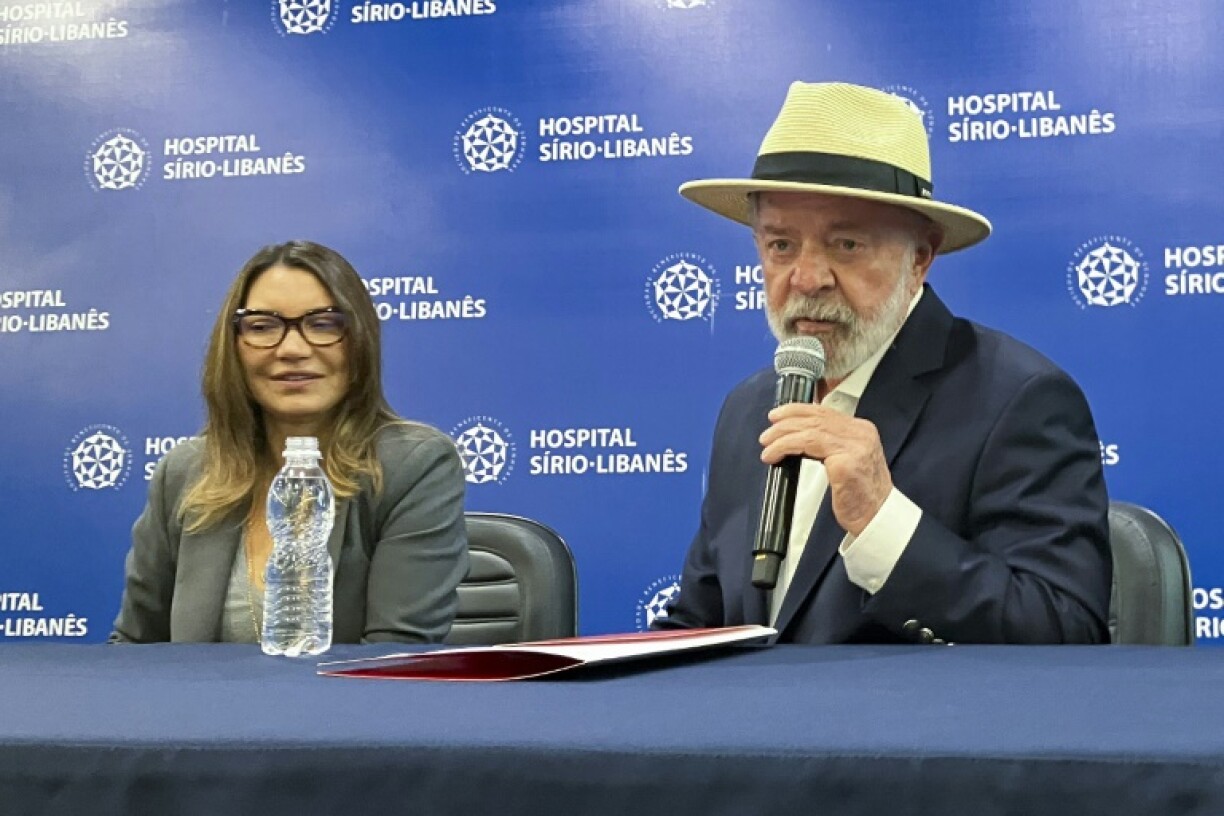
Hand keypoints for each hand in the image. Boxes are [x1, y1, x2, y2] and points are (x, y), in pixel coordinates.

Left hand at [759, 403, 892, 536]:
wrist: (876, 519)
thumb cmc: (859, 496)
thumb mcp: (847, 461)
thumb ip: (829, 444)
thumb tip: (797, 435)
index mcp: (861, 430)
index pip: (824, 412)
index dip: (798, 410)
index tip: (779, 415)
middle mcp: (860, 434)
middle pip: (815, 418)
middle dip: (786, 422)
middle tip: (767, 433)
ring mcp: (854, 447)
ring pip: (809, 430)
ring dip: (782, 437)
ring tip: (767, 445)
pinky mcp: (845, 462)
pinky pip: (807, 445)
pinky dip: (786, 447)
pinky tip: (775, 455)